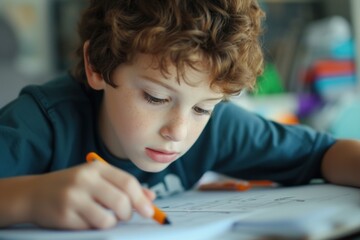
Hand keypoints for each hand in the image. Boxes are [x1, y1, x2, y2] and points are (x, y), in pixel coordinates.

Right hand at [27, 162, 154, 228]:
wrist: (33, 193)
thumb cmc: (72, 186)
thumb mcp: (97, 179)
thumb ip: (123, 186)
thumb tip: (150, 198)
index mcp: (96, 168)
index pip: (127, 182)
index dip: (141, 199)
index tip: (149, 211)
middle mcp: (84, 180)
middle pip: (121, 201)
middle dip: (128, 213)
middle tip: (125, 216)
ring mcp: (72, 198)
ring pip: (107, 219)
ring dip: (111, 223)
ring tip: (104, 217)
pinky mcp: (63, 216)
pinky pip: (90, 228)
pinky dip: (94, 227)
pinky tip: (86, 219)